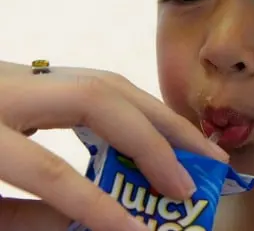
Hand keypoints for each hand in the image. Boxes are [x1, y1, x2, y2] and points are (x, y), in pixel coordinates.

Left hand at [0, 61, 227, 230]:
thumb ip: (21, 219)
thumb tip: (92, 225)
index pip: (50, 168)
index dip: (98, 206)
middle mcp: (7, 86)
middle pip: (99, 100)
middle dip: (154, 142)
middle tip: (195, 179)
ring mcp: (23, 73)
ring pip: (108, 81)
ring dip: (159, 117)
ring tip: (198, 150)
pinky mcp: (36, 74)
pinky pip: (99, 84)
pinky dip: (137, 109)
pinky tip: (160, 132)